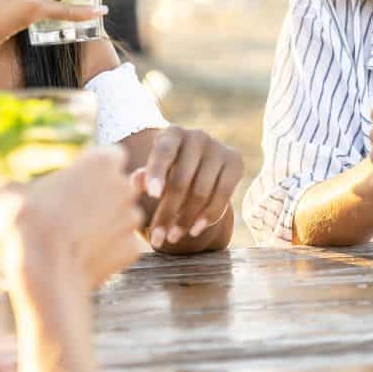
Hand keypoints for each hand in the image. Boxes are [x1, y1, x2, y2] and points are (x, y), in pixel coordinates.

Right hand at [0, 145, 143, 290]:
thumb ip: (7, 186)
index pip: (110, 156)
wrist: (44, 274)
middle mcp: (124, 186)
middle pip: (120, 186)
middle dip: (104, 196)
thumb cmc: (26, 225)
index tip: (77, 181)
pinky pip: (124, 245)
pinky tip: (86, 257)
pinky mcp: (134, 248)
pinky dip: (110, 251)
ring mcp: (132, 218)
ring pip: (124, 216)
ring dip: (108, 224)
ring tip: (77, 237)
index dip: (95, 169)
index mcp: (101, 162)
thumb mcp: (8, 196)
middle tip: (75, 211)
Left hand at [138, 127, 243, 249]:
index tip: (152, 196)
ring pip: (201, 191)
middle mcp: (197, 136)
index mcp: (172, 134)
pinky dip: (209, 215)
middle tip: (156, 237)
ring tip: (173, 237)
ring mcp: (219, 148)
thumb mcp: (153, 172)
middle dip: (167, 211)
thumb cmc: (168, 170)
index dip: (157, 173)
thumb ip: (144, 177)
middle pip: (181, 179)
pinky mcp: (235, 162)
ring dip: (186, 219)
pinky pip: (223, 194)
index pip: (163, 152)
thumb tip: (137, 182)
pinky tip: (195, 230)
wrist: (199, 166)